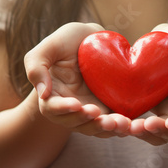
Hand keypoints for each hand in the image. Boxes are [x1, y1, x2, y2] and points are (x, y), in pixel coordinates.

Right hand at [24, 22, 130, 136]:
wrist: (95, 39)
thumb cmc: (67, 41)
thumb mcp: (48, 47)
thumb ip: (36, 67)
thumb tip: (43, 94)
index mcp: (52, 96)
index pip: (52, 109)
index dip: (63, 109)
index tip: (76, 103)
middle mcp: (70, 109)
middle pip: (75, 123)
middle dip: (88, 122)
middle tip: (99, 114)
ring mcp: (90, 111)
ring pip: (96, 128)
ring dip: (106, 128)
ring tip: (119, 122)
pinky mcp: (109, 110)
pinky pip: (114, 124)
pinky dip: (121, 127)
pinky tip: (130, 124)